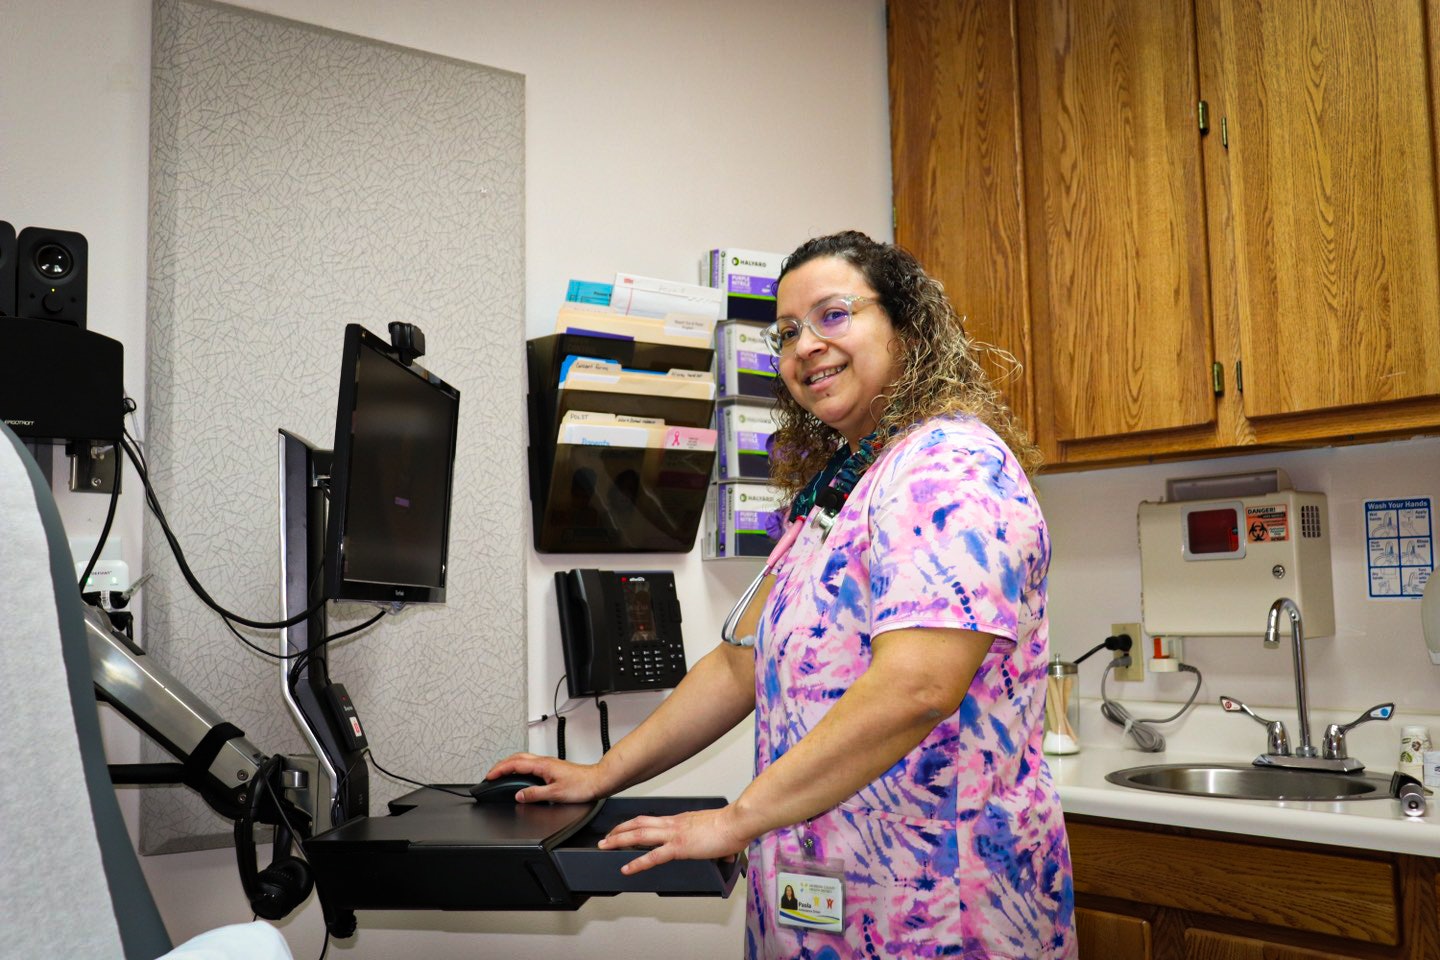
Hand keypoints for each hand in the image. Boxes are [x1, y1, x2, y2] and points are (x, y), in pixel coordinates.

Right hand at [484, 752, 606, 804]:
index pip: (515, 764)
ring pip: (524, 759)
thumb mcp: (555, 794)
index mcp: (542, 765)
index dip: (500, 770)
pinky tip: (521, 776)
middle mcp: (544, 762)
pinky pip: (531, 764)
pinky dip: (520, 768)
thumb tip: (519, 795)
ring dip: (510, 765)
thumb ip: (535, 794)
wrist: (597, 781)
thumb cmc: (582, 786)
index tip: (489, 776)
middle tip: (491, 774)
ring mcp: (549, 764)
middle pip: (517, 758)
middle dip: (502, 765)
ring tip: (502, 773)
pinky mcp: (553, 768)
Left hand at [598, 805, 751, 874]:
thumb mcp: (720, 835)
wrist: (737, 821)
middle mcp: (673, 824)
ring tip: (606, 846)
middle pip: (638, 824)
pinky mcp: (678, 847)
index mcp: (680, 820)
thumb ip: (720, 846)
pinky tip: (627, 868)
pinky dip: (637, 863)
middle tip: (606, 838)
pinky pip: (652, 856)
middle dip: (618, 830)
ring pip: (638, 835)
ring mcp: (674, 834)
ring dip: (619, 840)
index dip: (635, 825)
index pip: (652, 820)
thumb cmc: (732, 827)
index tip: (625, 830)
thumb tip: (727, 854)